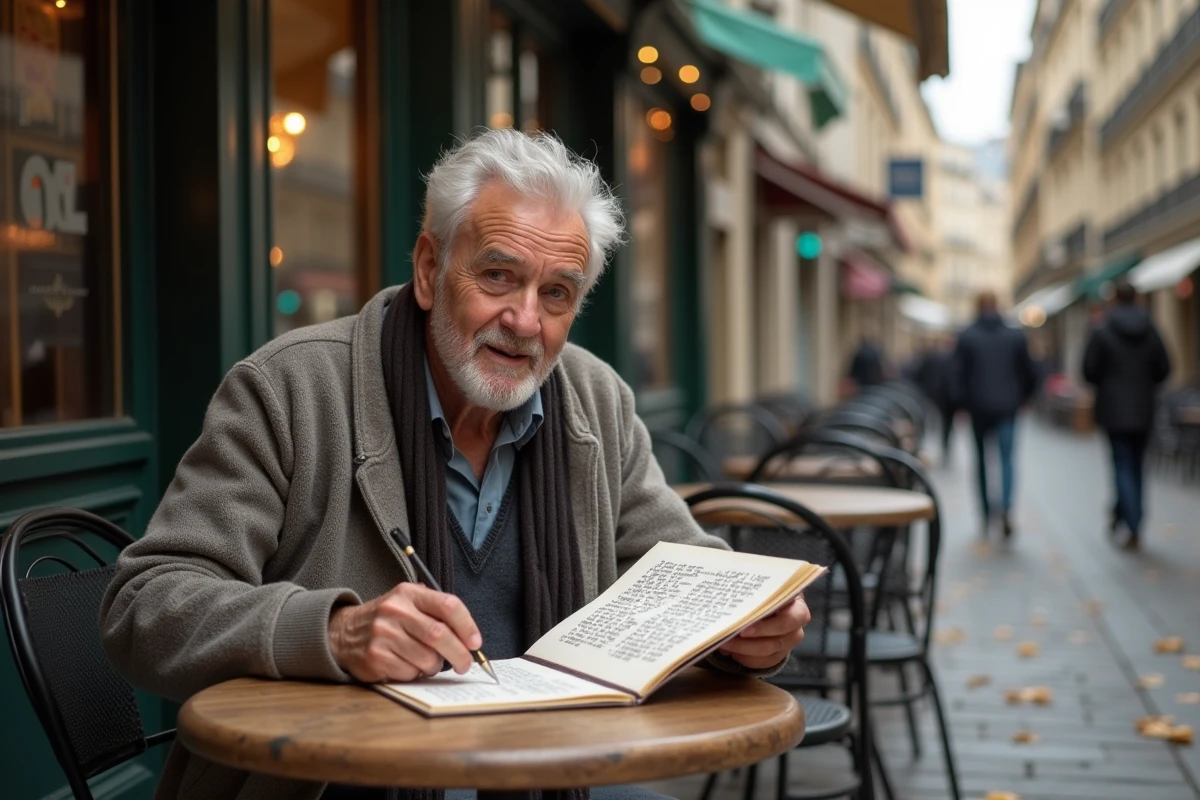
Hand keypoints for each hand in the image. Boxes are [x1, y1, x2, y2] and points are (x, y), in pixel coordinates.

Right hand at [328, 583, 481, 682]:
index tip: (475, 643)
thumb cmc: (388, 621)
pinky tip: (406, 666)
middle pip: (440, 635)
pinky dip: (415, 674)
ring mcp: (382, 634)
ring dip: (434, 666)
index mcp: (408, 593)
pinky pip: (409, 673)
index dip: (467, 625)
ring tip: (427, 663)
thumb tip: (470, 639)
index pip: (447, 605)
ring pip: (427, 658)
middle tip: (465, 665)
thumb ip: (435, 613)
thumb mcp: (407, 604)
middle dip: (459, 654)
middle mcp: (395, 610)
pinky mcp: (374, 657)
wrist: (343, 632)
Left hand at [719, 595, 810, 669]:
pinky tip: (730, 651)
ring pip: (768, 652)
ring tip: (723, 643)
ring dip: (743, 649)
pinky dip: (745, 658)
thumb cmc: (760, 589)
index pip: (792, 617)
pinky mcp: (778, 655)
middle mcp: (796, 625)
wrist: (761, 601)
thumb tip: (732, 588)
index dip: (768, 625)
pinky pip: (763, 662)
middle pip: (778, 639)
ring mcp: (788, 642)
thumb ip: (753, 586)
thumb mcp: (759, 582)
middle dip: (752, 640)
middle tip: (730, 637)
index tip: (744, 627)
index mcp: (796, 603)